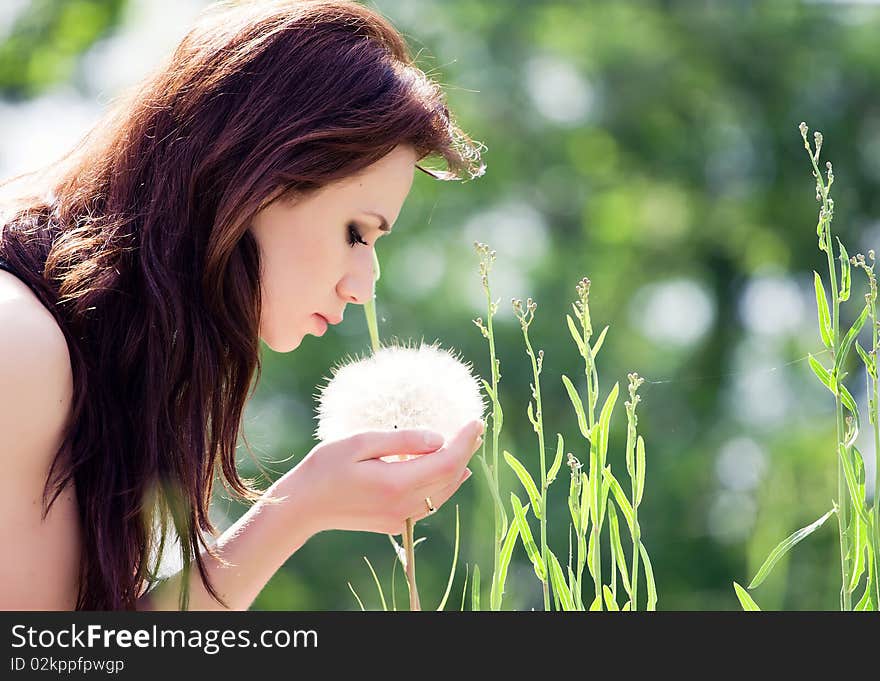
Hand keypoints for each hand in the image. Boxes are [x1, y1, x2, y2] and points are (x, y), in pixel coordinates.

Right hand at [289, 419, 483, 535]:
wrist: (302, 506)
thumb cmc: (325, 467)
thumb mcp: (360, 442)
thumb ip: (401, 440)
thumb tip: (438, 438)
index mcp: (396, 484)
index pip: (447, 461)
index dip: (465, 441)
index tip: (475, 421)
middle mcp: (402, 506)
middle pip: (450, 477)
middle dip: (466, 451)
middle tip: (475, 428)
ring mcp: (399, 518)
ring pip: (443, 493)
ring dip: (458, 468)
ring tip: (466, 445)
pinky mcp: (393, 523)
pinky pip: (429, 503)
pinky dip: (443, 484)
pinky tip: (447, 471)